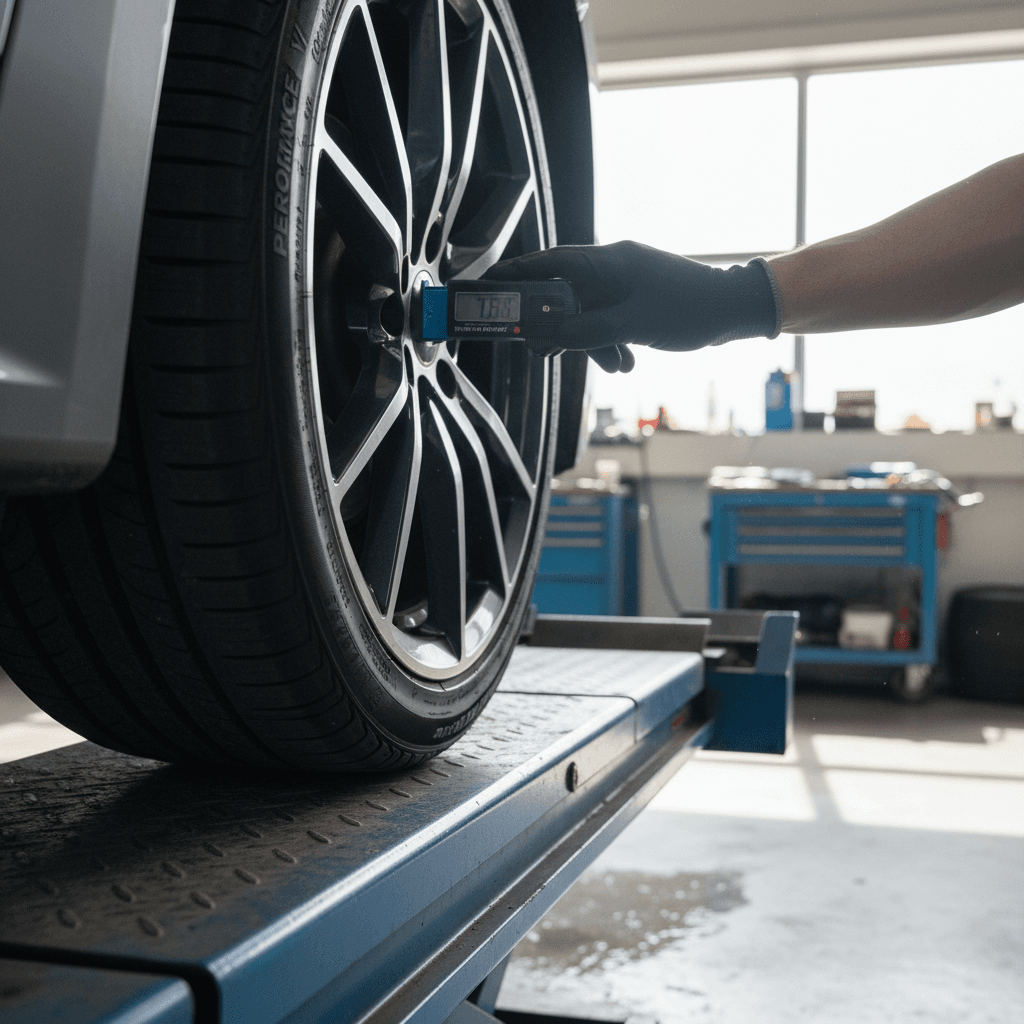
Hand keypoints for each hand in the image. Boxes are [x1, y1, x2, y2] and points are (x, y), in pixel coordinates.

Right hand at [485, 240, 780, 371]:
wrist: (735, 310)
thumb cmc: (690, 309)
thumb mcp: (633, 326)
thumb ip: (586, 331)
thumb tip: (548, 335)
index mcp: (609, 261)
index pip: (551, 262)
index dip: (519, 274)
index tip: (493, 285)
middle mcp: (613, 268)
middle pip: (566, 295)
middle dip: (558, 325)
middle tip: (544, 350)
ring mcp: (626, 285)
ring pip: (588, 314)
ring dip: (592, 342)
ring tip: (613, 366)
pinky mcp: (637, 301)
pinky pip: (608, 321)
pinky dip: (611, 342)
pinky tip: (625, 363)